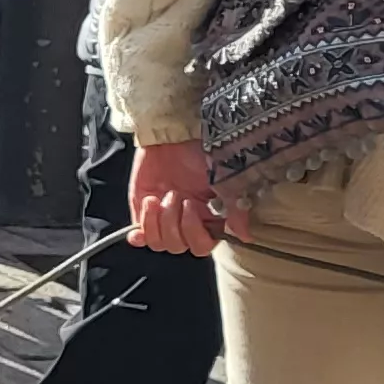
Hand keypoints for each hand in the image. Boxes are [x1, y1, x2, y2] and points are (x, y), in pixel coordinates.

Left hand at [125, 140, 247, 254]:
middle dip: (174, 223)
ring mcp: (163, 219)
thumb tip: (245, 235)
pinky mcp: (143, 212)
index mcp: (207, 219)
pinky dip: (138, 233)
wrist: (173, 136)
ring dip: (158, 221)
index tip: (191, 205)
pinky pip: (138, 237)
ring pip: (158, 243)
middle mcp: (185, 224)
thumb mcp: (222, 178)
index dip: (194, 233)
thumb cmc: (199, 154)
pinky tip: (146, 214)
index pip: (202, 246)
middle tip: (176, 195)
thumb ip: (233, 208)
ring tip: (161, 196)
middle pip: (178, 246)